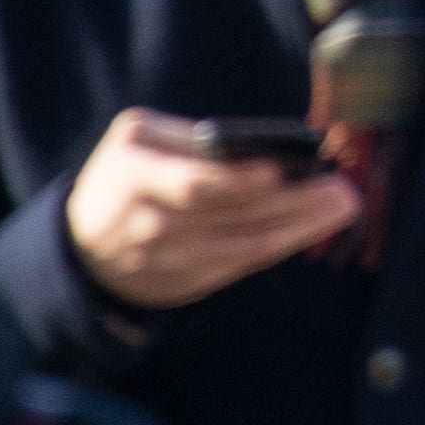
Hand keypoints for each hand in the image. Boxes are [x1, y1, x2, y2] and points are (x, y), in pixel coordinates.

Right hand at [63, 108, 363, 311]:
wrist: (82, 242)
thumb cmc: (127, 172)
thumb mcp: (140, 138)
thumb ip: (193, 140)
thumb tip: (269, 151)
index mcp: (133, 173)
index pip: (192, 183)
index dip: (239, 181)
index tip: (282, 170)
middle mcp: (145, 223)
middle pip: (229, 217)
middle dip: (292, 204)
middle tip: (342, 189)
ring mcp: (163, 262)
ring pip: (241, 247)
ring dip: (298, 228)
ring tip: (341, 207)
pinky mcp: (181, 286)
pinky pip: (237, 266)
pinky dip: (277, 247)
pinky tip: (309, 229)